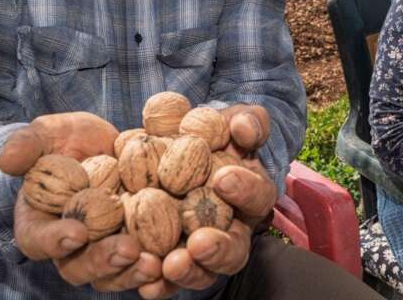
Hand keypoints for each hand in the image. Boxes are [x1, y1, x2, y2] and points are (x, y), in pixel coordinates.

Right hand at [0, 113, 164, 289]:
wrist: (111, 144)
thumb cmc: (69, 140)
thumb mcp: (48, 132)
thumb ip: (28, 143)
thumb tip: (7, 160)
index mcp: (40, 223)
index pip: (38, 240)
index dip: (54, 241)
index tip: (75, 232)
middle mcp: (71, 247)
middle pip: (79, 267)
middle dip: (102, 261)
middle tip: (126, 250)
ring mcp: (105, 251)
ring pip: (114, 275)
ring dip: (132, 272)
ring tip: (154, 263)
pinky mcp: (138, 248)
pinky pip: (146, 268)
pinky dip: (161, 272)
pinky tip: (176, 262)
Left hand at [149, 104, 272, 295]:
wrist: (181, 147)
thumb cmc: (214, 133)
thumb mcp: (235, 120)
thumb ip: (247, 121)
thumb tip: (242, 127)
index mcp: (252, 196)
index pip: (257, 197)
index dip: (245, 190)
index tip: (224, 179)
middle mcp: (231, 229)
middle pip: (234, 250)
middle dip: (217, 249)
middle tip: (199, 242)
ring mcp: (200, 249)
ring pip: (202, 271)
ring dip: (188, 271)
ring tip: (170, 265)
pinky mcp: (169, 258)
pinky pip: (166, 279)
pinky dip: (157, 285)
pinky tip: (145, 285)